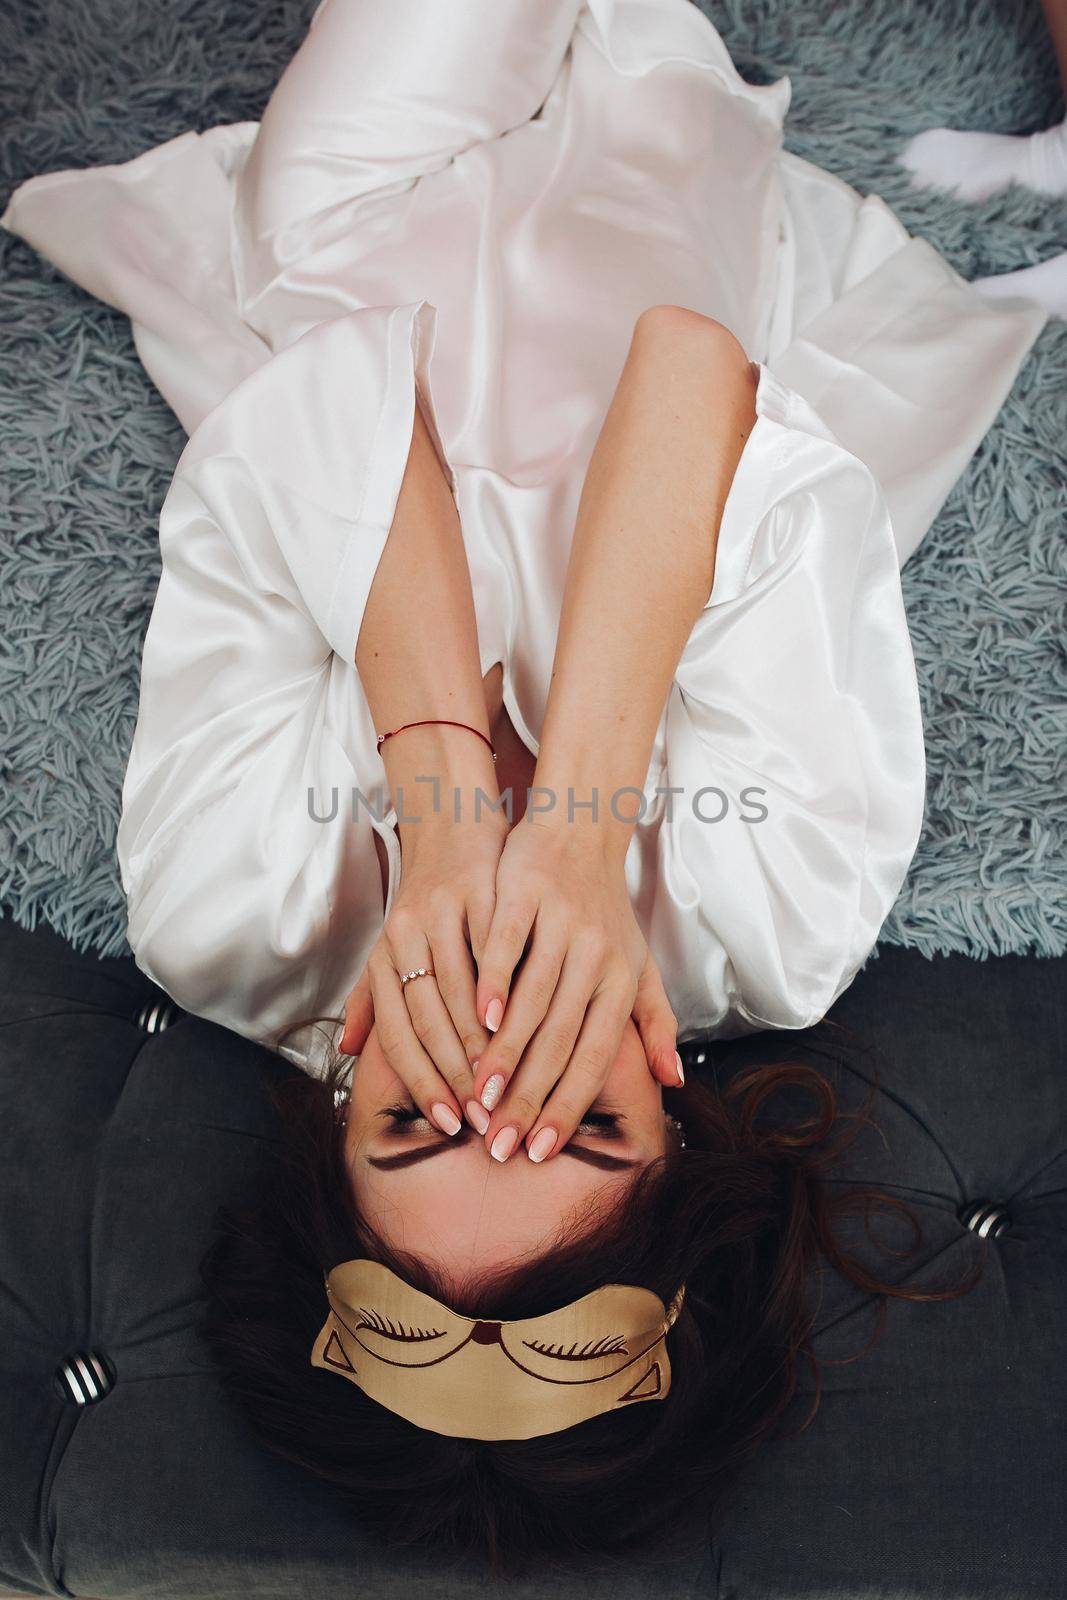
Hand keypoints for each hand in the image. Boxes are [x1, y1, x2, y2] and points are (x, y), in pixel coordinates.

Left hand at [340, 810, 507, 1134]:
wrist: (453, 828)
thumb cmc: (427, 904)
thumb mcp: (392, 950)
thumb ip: (373, 1001)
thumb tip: (345, 1050)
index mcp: (385, 956)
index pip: (398, 1033)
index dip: (422, 1081)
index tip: (449, 1120)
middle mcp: (406, 935)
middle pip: (427, 1019)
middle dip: (456, 1074)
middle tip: (483, 1117)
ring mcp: (443, 912)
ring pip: (460, 990)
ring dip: (484, 1043)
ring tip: (507, 1085)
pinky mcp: (481, 892)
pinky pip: (492, 951)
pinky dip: (507, 989)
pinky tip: (526, 1023)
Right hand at [471, 817, 680, 1161]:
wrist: (581, 831)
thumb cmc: (605, 911)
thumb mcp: (638, 966)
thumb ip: (653, 1025)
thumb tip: (672, 1083)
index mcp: (622, 981)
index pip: (596, 1058)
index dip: (567, 1107)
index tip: (539, 1150)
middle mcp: (597, 955)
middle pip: (562, 1040)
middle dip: (529, 1098)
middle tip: (499, 1143)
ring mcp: (561, 923)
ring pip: (534, 999)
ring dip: (506, 1053)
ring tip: (482, 1097)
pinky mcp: (527, 894)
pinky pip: (507, 946)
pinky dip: (492, 985)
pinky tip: (476, 1021)